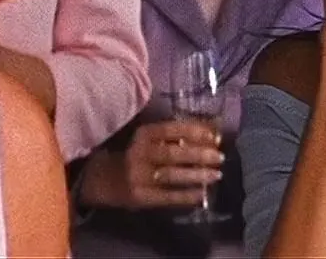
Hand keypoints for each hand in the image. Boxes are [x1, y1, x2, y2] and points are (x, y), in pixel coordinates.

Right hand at [88, 120, 224, 209]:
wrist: (105, 179)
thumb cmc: (139, 154)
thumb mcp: (153, 139)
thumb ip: (179, 134)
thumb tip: (215, 129)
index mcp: (144, 134)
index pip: (171, 129)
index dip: (195, 132)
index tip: (215, 136)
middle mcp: (140, 153)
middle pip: (173, 153)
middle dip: (199, 155)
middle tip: (220, 157)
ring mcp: (138, 176)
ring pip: (171, 175)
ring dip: (196, 175)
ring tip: (216, 175)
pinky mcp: (140, 196)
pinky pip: (167, 196)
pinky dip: (186, 196)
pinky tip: (202, 195)